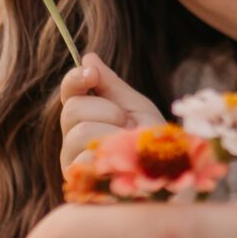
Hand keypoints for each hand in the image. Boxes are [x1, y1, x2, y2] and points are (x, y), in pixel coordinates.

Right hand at [58, 54, 164, 171]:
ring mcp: (73, 159)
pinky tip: (120, 161)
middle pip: (72, 109)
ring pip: (80, 132)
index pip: (69, 91)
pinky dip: (108, 156)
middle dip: (107, 111)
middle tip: (128, 124)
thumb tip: (87, 57)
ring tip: (127, 145)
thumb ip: (111, 85)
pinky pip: (85, 158)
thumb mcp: (136, 107)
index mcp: (86, 114)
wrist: (167, 174)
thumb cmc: (151, 141)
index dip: (76, 78)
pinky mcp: (79, 180)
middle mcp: (73, 135)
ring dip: (111, 134)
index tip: (92, 74)